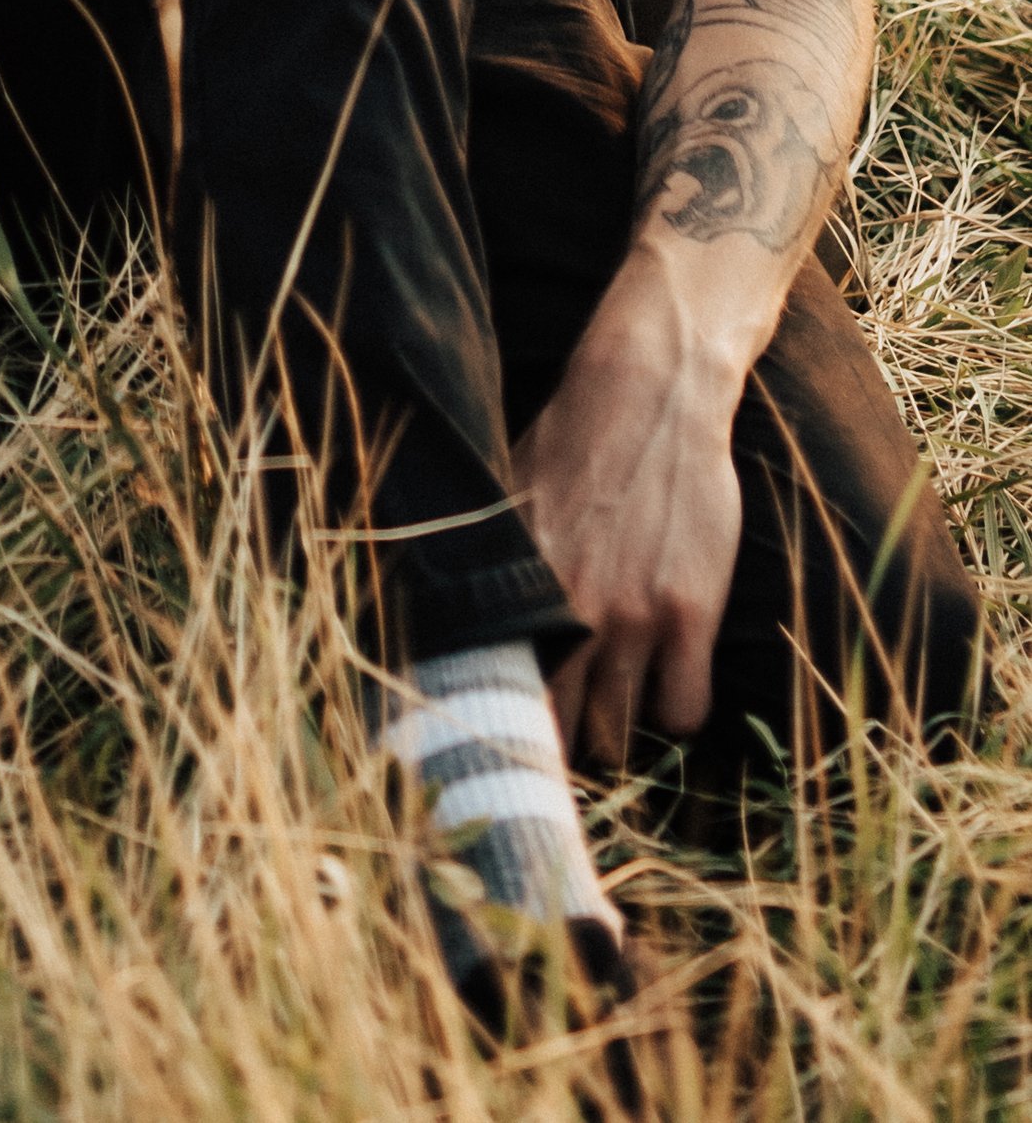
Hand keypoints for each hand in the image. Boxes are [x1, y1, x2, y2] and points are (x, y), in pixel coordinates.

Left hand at [512, 259, 745, 768]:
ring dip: (618, 727)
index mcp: (519, 589)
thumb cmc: (570, 443)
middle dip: (564, 742)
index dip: (508, 732)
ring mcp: (634, 618)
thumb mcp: (506, 501)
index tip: (512, 740)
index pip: (500, 701)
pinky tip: (666, 676)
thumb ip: (489, 566)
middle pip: (562, 736)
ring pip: (621, 735)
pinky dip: (675, 708)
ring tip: (617, 699)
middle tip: (572, 724)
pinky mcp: (691, 615)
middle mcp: (570, 613)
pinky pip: (684, 711)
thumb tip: (443, 617)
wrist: (648, 393)